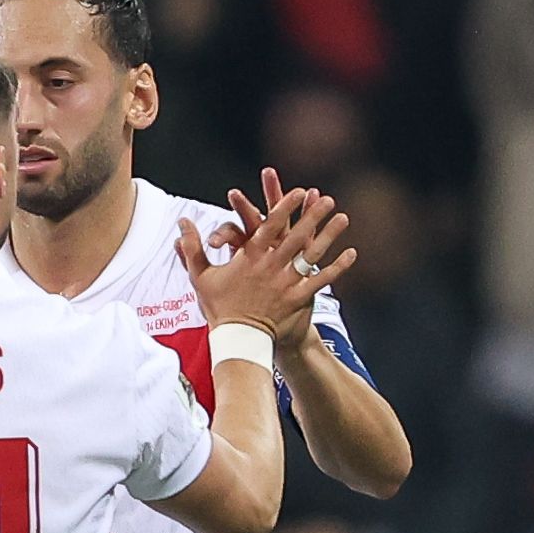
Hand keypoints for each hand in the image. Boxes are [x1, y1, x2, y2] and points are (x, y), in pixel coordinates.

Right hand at [178, 184, 352, 335]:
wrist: (237, 341)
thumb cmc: (220, 308)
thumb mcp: (201, 276)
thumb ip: (192, 247)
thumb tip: (182, 222)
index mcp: (249, 257)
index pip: (270, 225)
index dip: (285, 207)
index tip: (298, 191)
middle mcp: (271, 266)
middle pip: (296, 235)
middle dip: (312, 215)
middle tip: (328, 200)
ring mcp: (287, 282)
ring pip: (312, 253)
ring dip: (329, 235)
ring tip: (343, 218)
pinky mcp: (298, 298)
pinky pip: (321, 279)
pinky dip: (337, 266)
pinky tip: (351, 253)